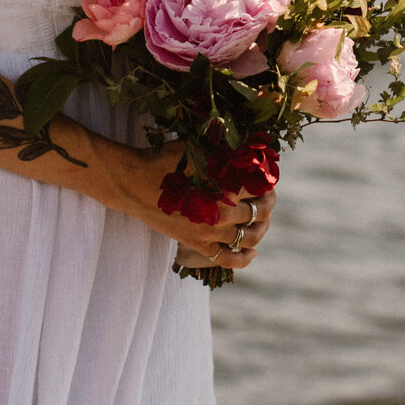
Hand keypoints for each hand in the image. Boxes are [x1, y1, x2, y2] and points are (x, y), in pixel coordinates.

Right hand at [129, 144, 276, 270]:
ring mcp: (211, 233)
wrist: (135, 183)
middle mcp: (223, 213)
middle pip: (260, 212)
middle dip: (268, 203)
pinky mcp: (198, 245)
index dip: (269, 181)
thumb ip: (227, 150)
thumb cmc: (166, 160)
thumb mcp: (199, 148)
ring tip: (263, 220)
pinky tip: (252, 252)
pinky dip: (244, 257)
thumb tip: (253, 144)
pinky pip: (228, 259)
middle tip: (267, 196)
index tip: (268, 177)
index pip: (262, 188)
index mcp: (226, 187)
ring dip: (261, 228)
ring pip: (249, 237)